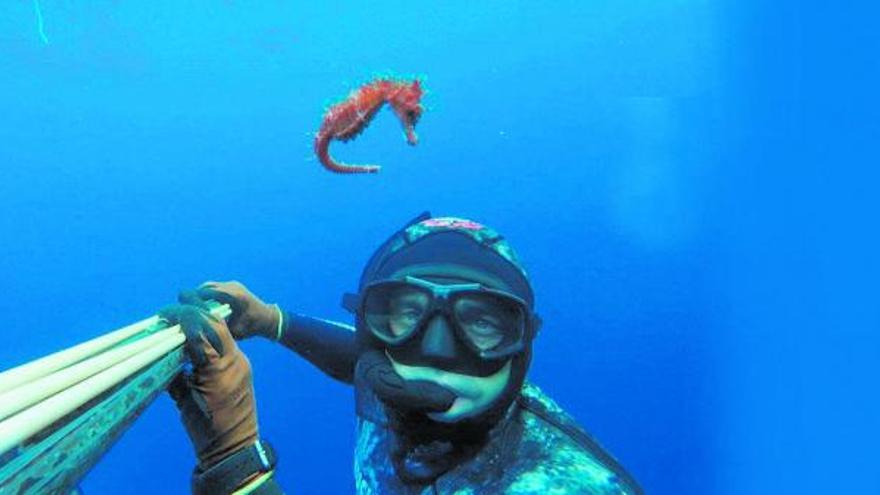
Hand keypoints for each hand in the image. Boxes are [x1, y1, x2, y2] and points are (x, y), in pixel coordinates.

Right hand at [161, 304, 258, 468]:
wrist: (234, 447)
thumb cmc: (206, 429)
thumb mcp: (184, 399)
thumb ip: (175, 372)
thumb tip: (162, 351)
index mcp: (220, 368)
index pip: (202, 330)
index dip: (183, 316)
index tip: (164, 314)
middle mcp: (235, 361)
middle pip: (216, 325)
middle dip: (194, 312)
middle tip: (171, 311)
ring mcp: (242, 363)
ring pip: (222, 332)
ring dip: (201, 323)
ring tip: (180, 321)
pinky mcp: (242, 368)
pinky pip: (225, 345)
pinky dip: (208, 338)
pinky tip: (192, 340)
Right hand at [189, 281, 279, 340]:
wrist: (268, 318)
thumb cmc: (252, 327)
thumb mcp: (235, 332)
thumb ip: (218, 329)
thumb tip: (198, 331)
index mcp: (233, 296)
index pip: (205, 292)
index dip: (191, 300)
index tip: (182, 310)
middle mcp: (232, 287)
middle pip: (205, 287)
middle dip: (193, 298)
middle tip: (184, 311)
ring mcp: (233, 284)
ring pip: (208, 286)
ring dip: (199, 296)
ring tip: (192, 310)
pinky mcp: (232, 286)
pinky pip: (214, 287)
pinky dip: (207, 295)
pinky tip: (202, 307)